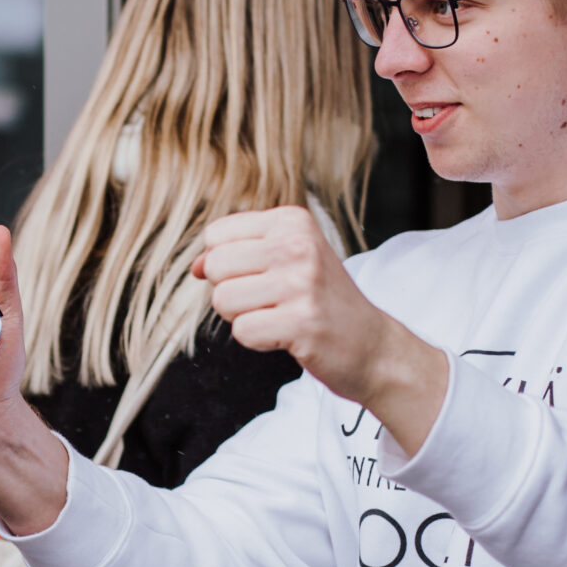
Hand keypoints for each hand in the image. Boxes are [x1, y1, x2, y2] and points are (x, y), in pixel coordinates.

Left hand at [194, 207, 450, 453]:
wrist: (371, 345)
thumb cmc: (321, 301)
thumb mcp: (287, 261)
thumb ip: (238, 255)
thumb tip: (195, 267)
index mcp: (292, 221)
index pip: (216, 235)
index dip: (226, 264)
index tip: (261, 277)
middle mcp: (298, 245)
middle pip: (215, 266)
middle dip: (230, 292)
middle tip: (269, 302)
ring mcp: (302, 283)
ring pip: (223, 300)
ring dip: (243, 317)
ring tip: (278, 317)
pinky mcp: (302, 322)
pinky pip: (242, 331)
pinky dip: (257, 340)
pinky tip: (286, 336)